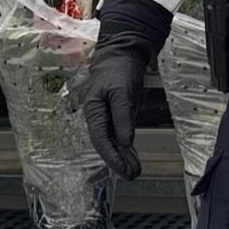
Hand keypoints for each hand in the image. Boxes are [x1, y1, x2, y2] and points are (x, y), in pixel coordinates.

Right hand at [80, 37, 154, 185]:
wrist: (121, 53)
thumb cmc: (118, 69)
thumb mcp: (122, 91)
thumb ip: (122, 116)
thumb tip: (124, 141)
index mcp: (93, 110)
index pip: (101, 140)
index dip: (112, 157)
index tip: (124, 170)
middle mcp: (97, 116)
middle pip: (106, 144)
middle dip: (118, 162)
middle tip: (132, 175)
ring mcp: (106, 116)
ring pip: (113, 142)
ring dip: (123, 157)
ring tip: (135, 171)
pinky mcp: (116, 114)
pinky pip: (119, 134)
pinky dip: (125, 147)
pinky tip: (132, 157)